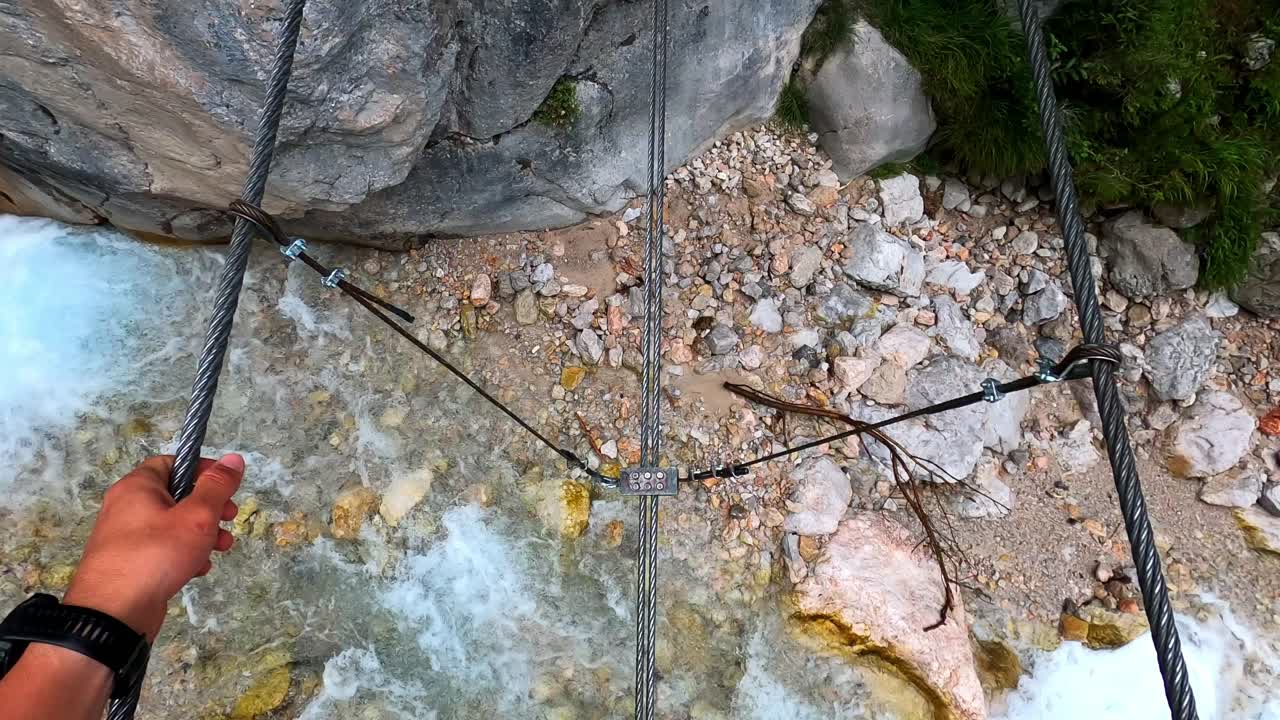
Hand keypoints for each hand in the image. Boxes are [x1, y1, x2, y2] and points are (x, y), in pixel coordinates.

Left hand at [63, 454, 243, 640]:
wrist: (112, 613)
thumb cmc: (155, 555)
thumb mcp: (196, 516)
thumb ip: (217, 486)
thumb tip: (234, 459)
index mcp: (137, 487)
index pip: (172, 462)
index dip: (202, 470)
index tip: (226, 486)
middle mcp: (127, 507)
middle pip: (176, 495)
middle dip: (209, 508)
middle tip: (229, 519)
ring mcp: (126, 537)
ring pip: (172, 525)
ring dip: (201, 534)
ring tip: (220, 549)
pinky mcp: (129, 563)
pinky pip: (162, 549)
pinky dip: (183, 554)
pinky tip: (197, 569)